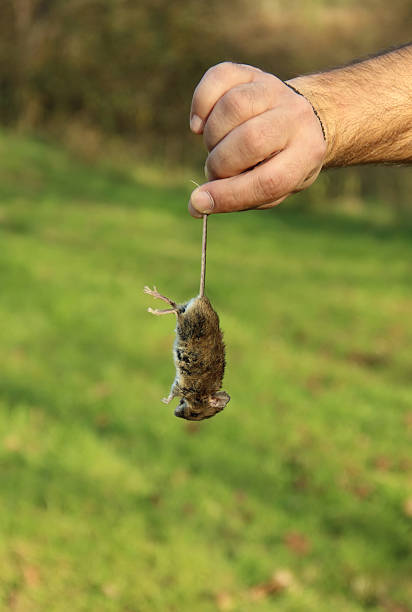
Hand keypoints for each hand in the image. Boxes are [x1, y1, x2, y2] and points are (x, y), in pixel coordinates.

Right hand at [188, 62, 326, 216]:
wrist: (300, 120)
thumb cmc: (278, 163)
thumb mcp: (270, 189)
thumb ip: (236, 198)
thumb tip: (195, 206)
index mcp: (307, 154)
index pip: (268, 181)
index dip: (230, 195)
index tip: (201, 203)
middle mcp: (296, 117)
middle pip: (250, 140)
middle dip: (221, 164)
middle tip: (218, 171)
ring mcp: (274, 89)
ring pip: (233, 107)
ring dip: (212, 136)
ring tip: (217, 147)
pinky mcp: (251, 73)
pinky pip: (218, 79)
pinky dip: (201, 103)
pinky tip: (201, 123)